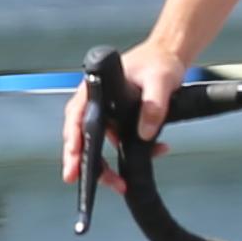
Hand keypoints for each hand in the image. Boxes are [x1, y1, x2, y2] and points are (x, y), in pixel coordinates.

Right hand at [63, 37, 189, 185]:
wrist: (168, 57)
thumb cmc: (157, 61)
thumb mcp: (159, 80)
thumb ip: (154, 105)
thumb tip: (145, 132)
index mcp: (95, 89)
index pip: (76, 117)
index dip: (73, 140)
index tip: (73, 159)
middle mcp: (95, 103)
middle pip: (81, 137)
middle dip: (84, 163)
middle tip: (84, 183)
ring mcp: (106, 114)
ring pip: (99, 145)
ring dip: (108, 166)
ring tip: (120, 184)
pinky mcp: (119, 122)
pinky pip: (120, 142)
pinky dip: (132, 153)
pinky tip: (153, 153)